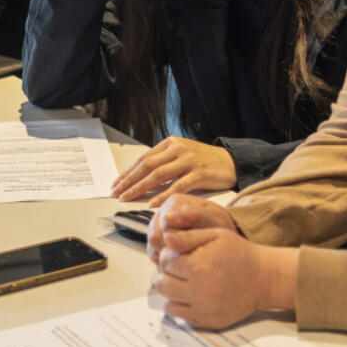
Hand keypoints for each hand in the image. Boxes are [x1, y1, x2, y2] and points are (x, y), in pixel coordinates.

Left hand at [112, 137, 236, 205]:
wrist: (231, 162)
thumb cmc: (204, 161)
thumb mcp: (182, 155)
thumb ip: (164, 162)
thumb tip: (140, 177)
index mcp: (170, 143)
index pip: (144, 158)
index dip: (128, 172)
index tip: (116, 184)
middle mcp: (178, 149)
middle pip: (148, 166)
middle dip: (129, 180)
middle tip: (116, 192)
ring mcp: (189, 161)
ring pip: (158, 175)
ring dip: (140, 188)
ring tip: (127, 197)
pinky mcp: (199, 174)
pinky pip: (177, 186)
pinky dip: (163, 195)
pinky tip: (152, 203)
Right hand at [146, 194, 237, 265]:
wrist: (221, 235)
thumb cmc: (219, 226)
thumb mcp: (213, 220)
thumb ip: (195, 216)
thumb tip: (168, 217)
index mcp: (175, 202)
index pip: (165, 227)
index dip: (178, 243)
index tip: (194, 246)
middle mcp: (163, 211)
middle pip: (155, 237)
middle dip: (172, 251)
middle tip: (191, 255)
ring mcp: (158, 224)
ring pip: (152, 247)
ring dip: (167, 257)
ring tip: (187, 258)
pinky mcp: (157, 238)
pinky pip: (153, 253)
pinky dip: (165, 260)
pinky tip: (180, 260)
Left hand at [154, 228, 295, 329]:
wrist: (263, 279)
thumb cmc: (239, 253)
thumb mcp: (215, 235)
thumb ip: (187, 237)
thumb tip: (166, 237)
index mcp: (198, 267)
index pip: (165, 262)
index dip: (169, 255)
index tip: (178, 254)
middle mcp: (198, 292)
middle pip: (162, 285)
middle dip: (167, 274)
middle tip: (180, 270)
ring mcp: (203, 310)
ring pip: (168, 305)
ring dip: (173, 293)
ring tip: (185, 283)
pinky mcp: (208, 322)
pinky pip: (183, 318)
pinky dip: (183, 307)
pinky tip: (194, 296)